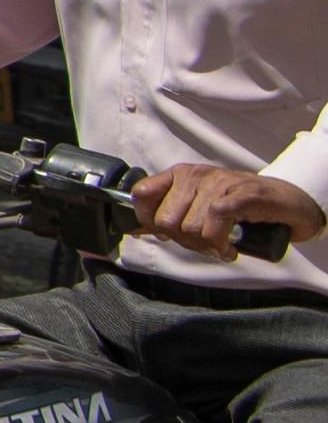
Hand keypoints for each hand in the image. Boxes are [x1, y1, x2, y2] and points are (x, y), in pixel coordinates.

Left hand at [134, 165, 325, 259]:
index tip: (167, 235)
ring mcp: (219, 182)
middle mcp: (195, 174)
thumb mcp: (199, 205)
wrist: (287, 201)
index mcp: (180, 175)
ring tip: (222, 245)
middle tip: (205, 244)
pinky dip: (220, 243)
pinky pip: (215, 221)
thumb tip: (137, 230)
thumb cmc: (241, 206)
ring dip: (206, 246)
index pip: (141, 194)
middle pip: (166, 220)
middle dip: (184, 241)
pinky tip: (229, 248)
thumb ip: (171, 214)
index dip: (147, 221)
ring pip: (190, 227)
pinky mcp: (241, 194)